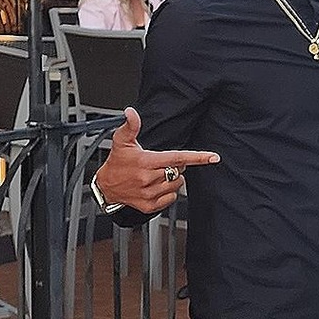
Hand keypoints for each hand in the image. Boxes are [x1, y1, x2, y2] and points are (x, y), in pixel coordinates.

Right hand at [92, 108, 218, 213]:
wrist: (105, 187)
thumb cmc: (117, 163)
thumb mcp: (121, 142)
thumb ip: (130, 126)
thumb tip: (131, 112)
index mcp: (145, 162)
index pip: (177, 158)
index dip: (197, 157)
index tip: (213, 157)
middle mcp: (148, 179)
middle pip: (178, 171)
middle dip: (175, 165)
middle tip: (160, 163)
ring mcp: (149, 194)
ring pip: (176, 184)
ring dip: (172, 178)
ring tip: (157, 174)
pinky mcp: (149, 206)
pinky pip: (171, 198)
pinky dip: (168, 192)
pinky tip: (156, 186)